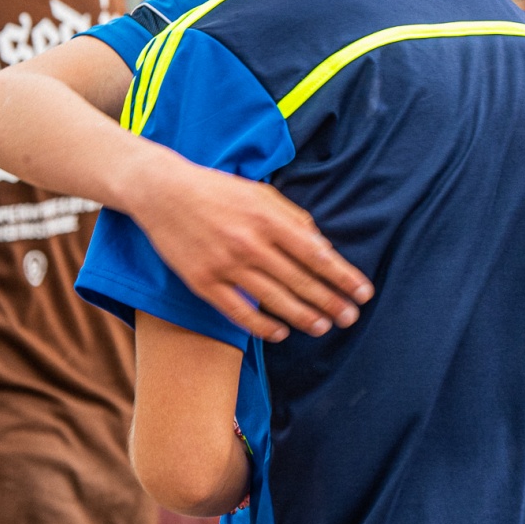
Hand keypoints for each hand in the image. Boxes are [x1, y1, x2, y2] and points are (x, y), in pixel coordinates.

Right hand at [125, 151, 372, 342]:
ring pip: (273, 299)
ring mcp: (225, 264)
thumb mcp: (260, 193)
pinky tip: (281, 333)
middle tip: (351, 317)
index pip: (315, 254)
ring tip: (323, 327)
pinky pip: (238, 311)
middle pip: (299, 280)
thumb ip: (292, 218)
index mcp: (267, 218)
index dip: (341, 276)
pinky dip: (262, 326)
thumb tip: (322, 246)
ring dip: (303, 316)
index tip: (362, 292)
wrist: (162, 192)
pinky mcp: (203, 282)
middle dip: (330, 301)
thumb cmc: (217, 190)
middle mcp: (249, 243)